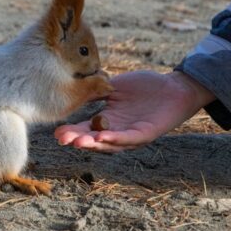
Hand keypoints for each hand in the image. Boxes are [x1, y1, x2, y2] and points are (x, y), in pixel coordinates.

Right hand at [54, 70, 214, 151]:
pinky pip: (128, 138)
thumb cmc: (145, 86)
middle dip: (78, 140)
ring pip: (109, 144)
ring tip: (78, 142)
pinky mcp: (146, 133)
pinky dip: (115, 139)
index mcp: (108, 120)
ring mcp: (131, 134)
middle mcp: (117, 131)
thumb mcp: (114, 87)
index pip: (86, 128)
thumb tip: (73, 89)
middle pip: (94, 140)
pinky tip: (101, 137)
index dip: (72, 132)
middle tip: (63, 140)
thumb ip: (96, 91)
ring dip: (93, 144)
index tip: (56, 133)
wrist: (174, 87)